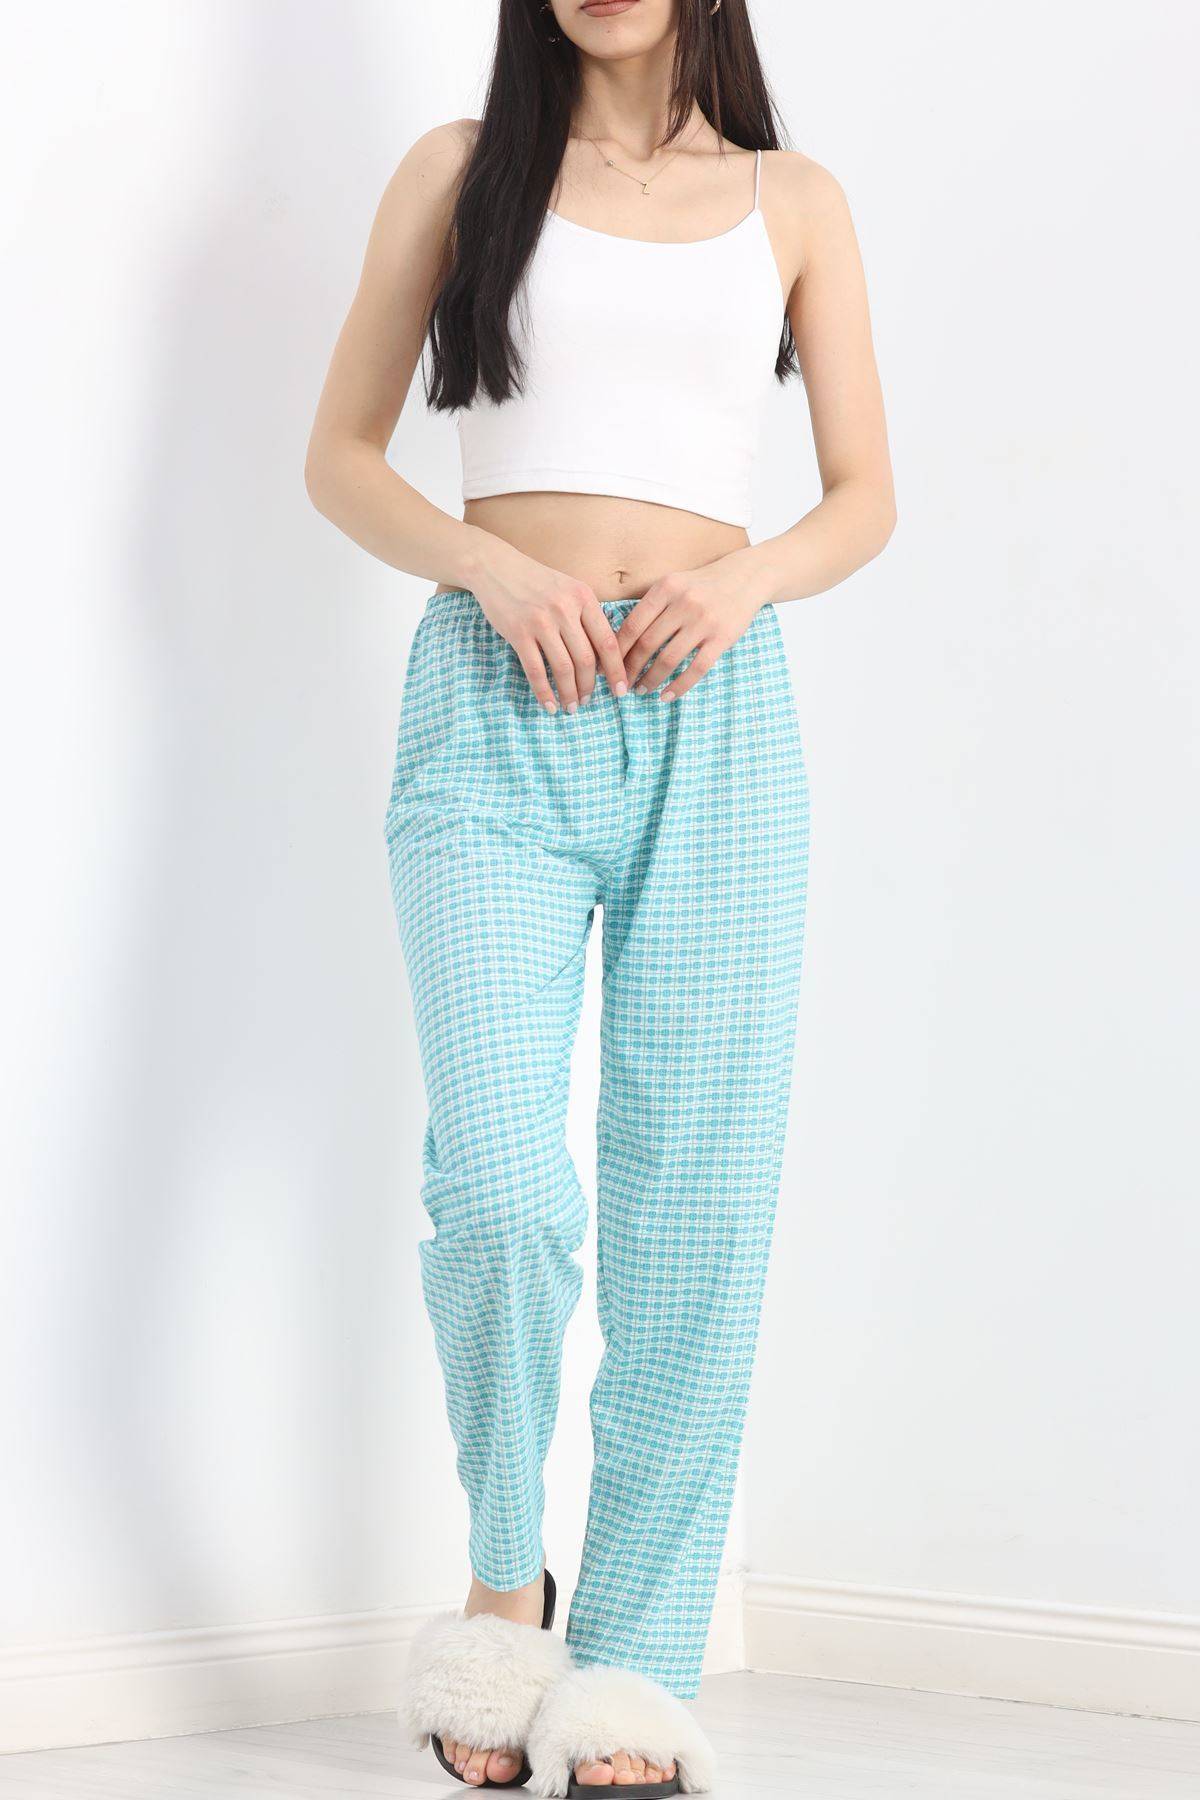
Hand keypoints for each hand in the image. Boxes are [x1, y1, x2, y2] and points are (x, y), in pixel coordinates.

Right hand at [470, 546, 626, 713]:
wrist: (495, 567)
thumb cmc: (536, 581)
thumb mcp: (569, 589)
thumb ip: (586, 616)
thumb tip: (603, 657)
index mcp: (583, 597)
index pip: (607, 641)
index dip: (616, 670)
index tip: (620, 690)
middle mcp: (565, 609)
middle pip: (586, 659)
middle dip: (590, 686)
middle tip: (589, 701)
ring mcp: (541, 621)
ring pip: (563, 668)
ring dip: (570, 693)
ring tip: (571, 707)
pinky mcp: (518, 633)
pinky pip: (536, 671)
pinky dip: (544, 693)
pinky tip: (549, 705)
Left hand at [617, 551, 773, 700]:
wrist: (746, 577)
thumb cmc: (702, 585)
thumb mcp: (673, 584)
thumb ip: (651, 607)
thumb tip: (619, 642)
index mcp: (666, 588)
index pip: (632, 625)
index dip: (616, 650)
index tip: (606, 667)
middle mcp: (683, 603)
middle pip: (647, 644)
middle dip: (630, 669)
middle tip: (621, 684)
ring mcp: (704, 621)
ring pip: (669, 659)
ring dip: (651, 680)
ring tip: (641, 690)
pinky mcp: (722, 638)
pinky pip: (696, 669)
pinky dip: (679, 686)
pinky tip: (667, 696)